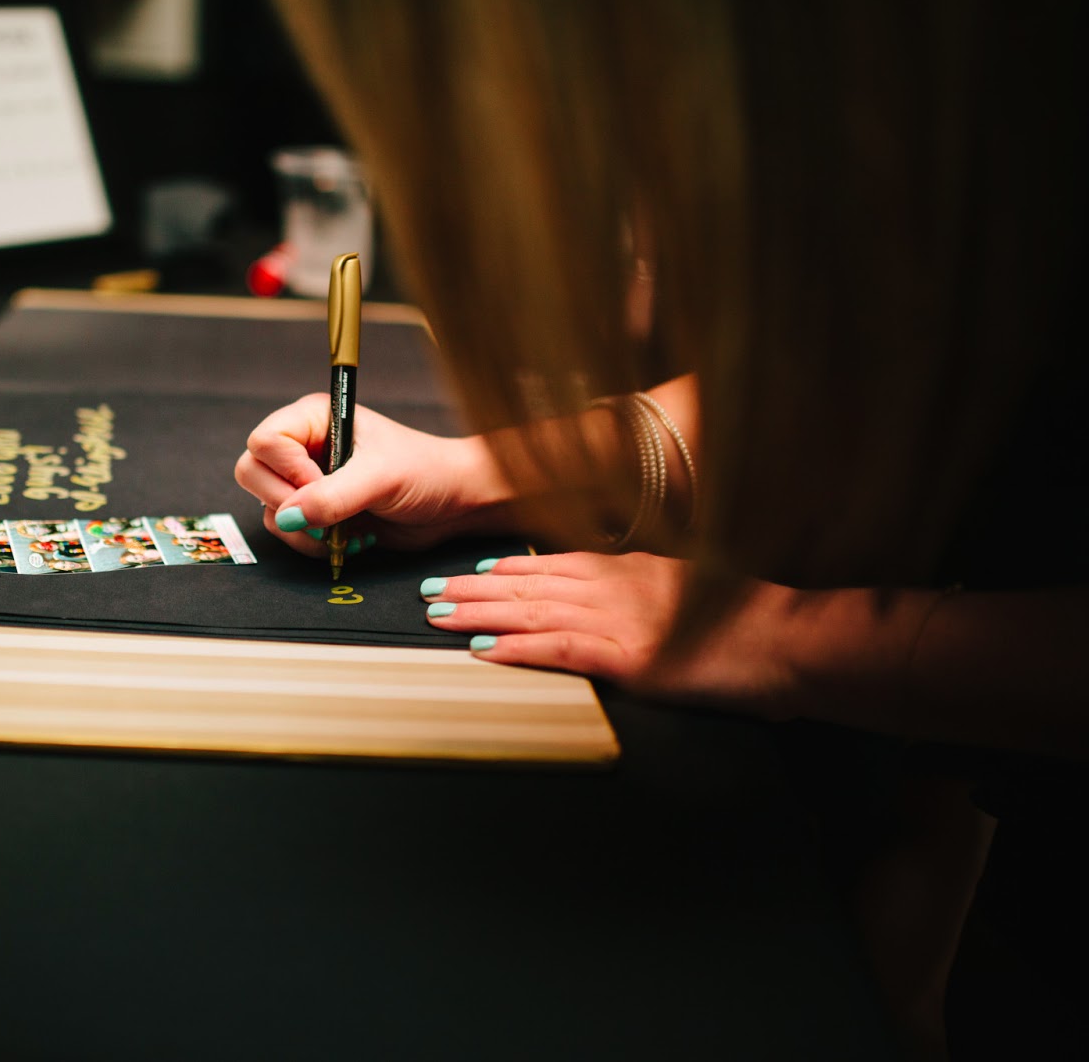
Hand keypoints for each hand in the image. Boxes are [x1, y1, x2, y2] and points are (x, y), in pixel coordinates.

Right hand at [234, 393, 516, 556]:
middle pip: (252, 472)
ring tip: (345, 530)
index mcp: (314, 419)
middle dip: (285, 501)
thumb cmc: (426, 472)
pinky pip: (289, 533)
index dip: (285, 468)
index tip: (319, 482)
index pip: (264, 440)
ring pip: (268, 509)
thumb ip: (334, 496)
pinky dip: (314, 544)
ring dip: (303, 530)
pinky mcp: (318, 513)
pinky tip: (352, 539)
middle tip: (326, 512)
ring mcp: (308, 482)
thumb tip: (288, 516)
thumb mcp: (381, 477)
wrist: (454, 504)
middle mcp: (304, 448)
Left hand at [420, 551, 808, 717]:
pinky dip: (517, 648)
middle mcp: (618, 586)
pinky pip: (559, 649)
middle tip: (433, 592)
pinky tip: (486, 649)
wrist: (790, 641)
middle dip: (475, 588)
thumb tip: (603, 599)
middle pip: (529, 584)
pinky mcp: (630, 657)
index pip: (553, 564)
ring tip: (441, 617)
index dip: (504, 568)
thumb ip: (640, 590)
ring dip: (481, 614)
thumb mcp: (684, 591)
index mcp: (631, 569)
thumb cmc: (745, 623)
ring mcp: (621, 620)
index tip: (470, 569)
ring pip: (533, 611)